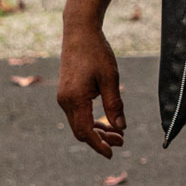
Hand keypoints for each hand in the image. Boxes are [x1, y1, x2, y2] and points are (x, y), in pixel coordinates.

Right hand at [57, 24, 125, 157]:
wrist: (79, 32)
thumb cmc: (96, 52)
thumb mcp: (110, 79)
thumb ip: (114, 105)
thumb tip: (120, 128)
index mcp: (75, 99)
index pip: (85, 132)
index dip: (99, 145)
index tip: (112, 154)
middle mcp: (65, 100)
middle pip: (81, 131)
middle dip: (100, 139)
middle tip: (122, 141)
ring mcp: (63, 97)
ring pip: (79, 123)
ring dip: (97, 131)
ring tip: (117, 133)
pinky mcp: (66, 92)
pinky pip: (77, 114)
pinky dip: (91, 120)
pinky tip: (106, 121)